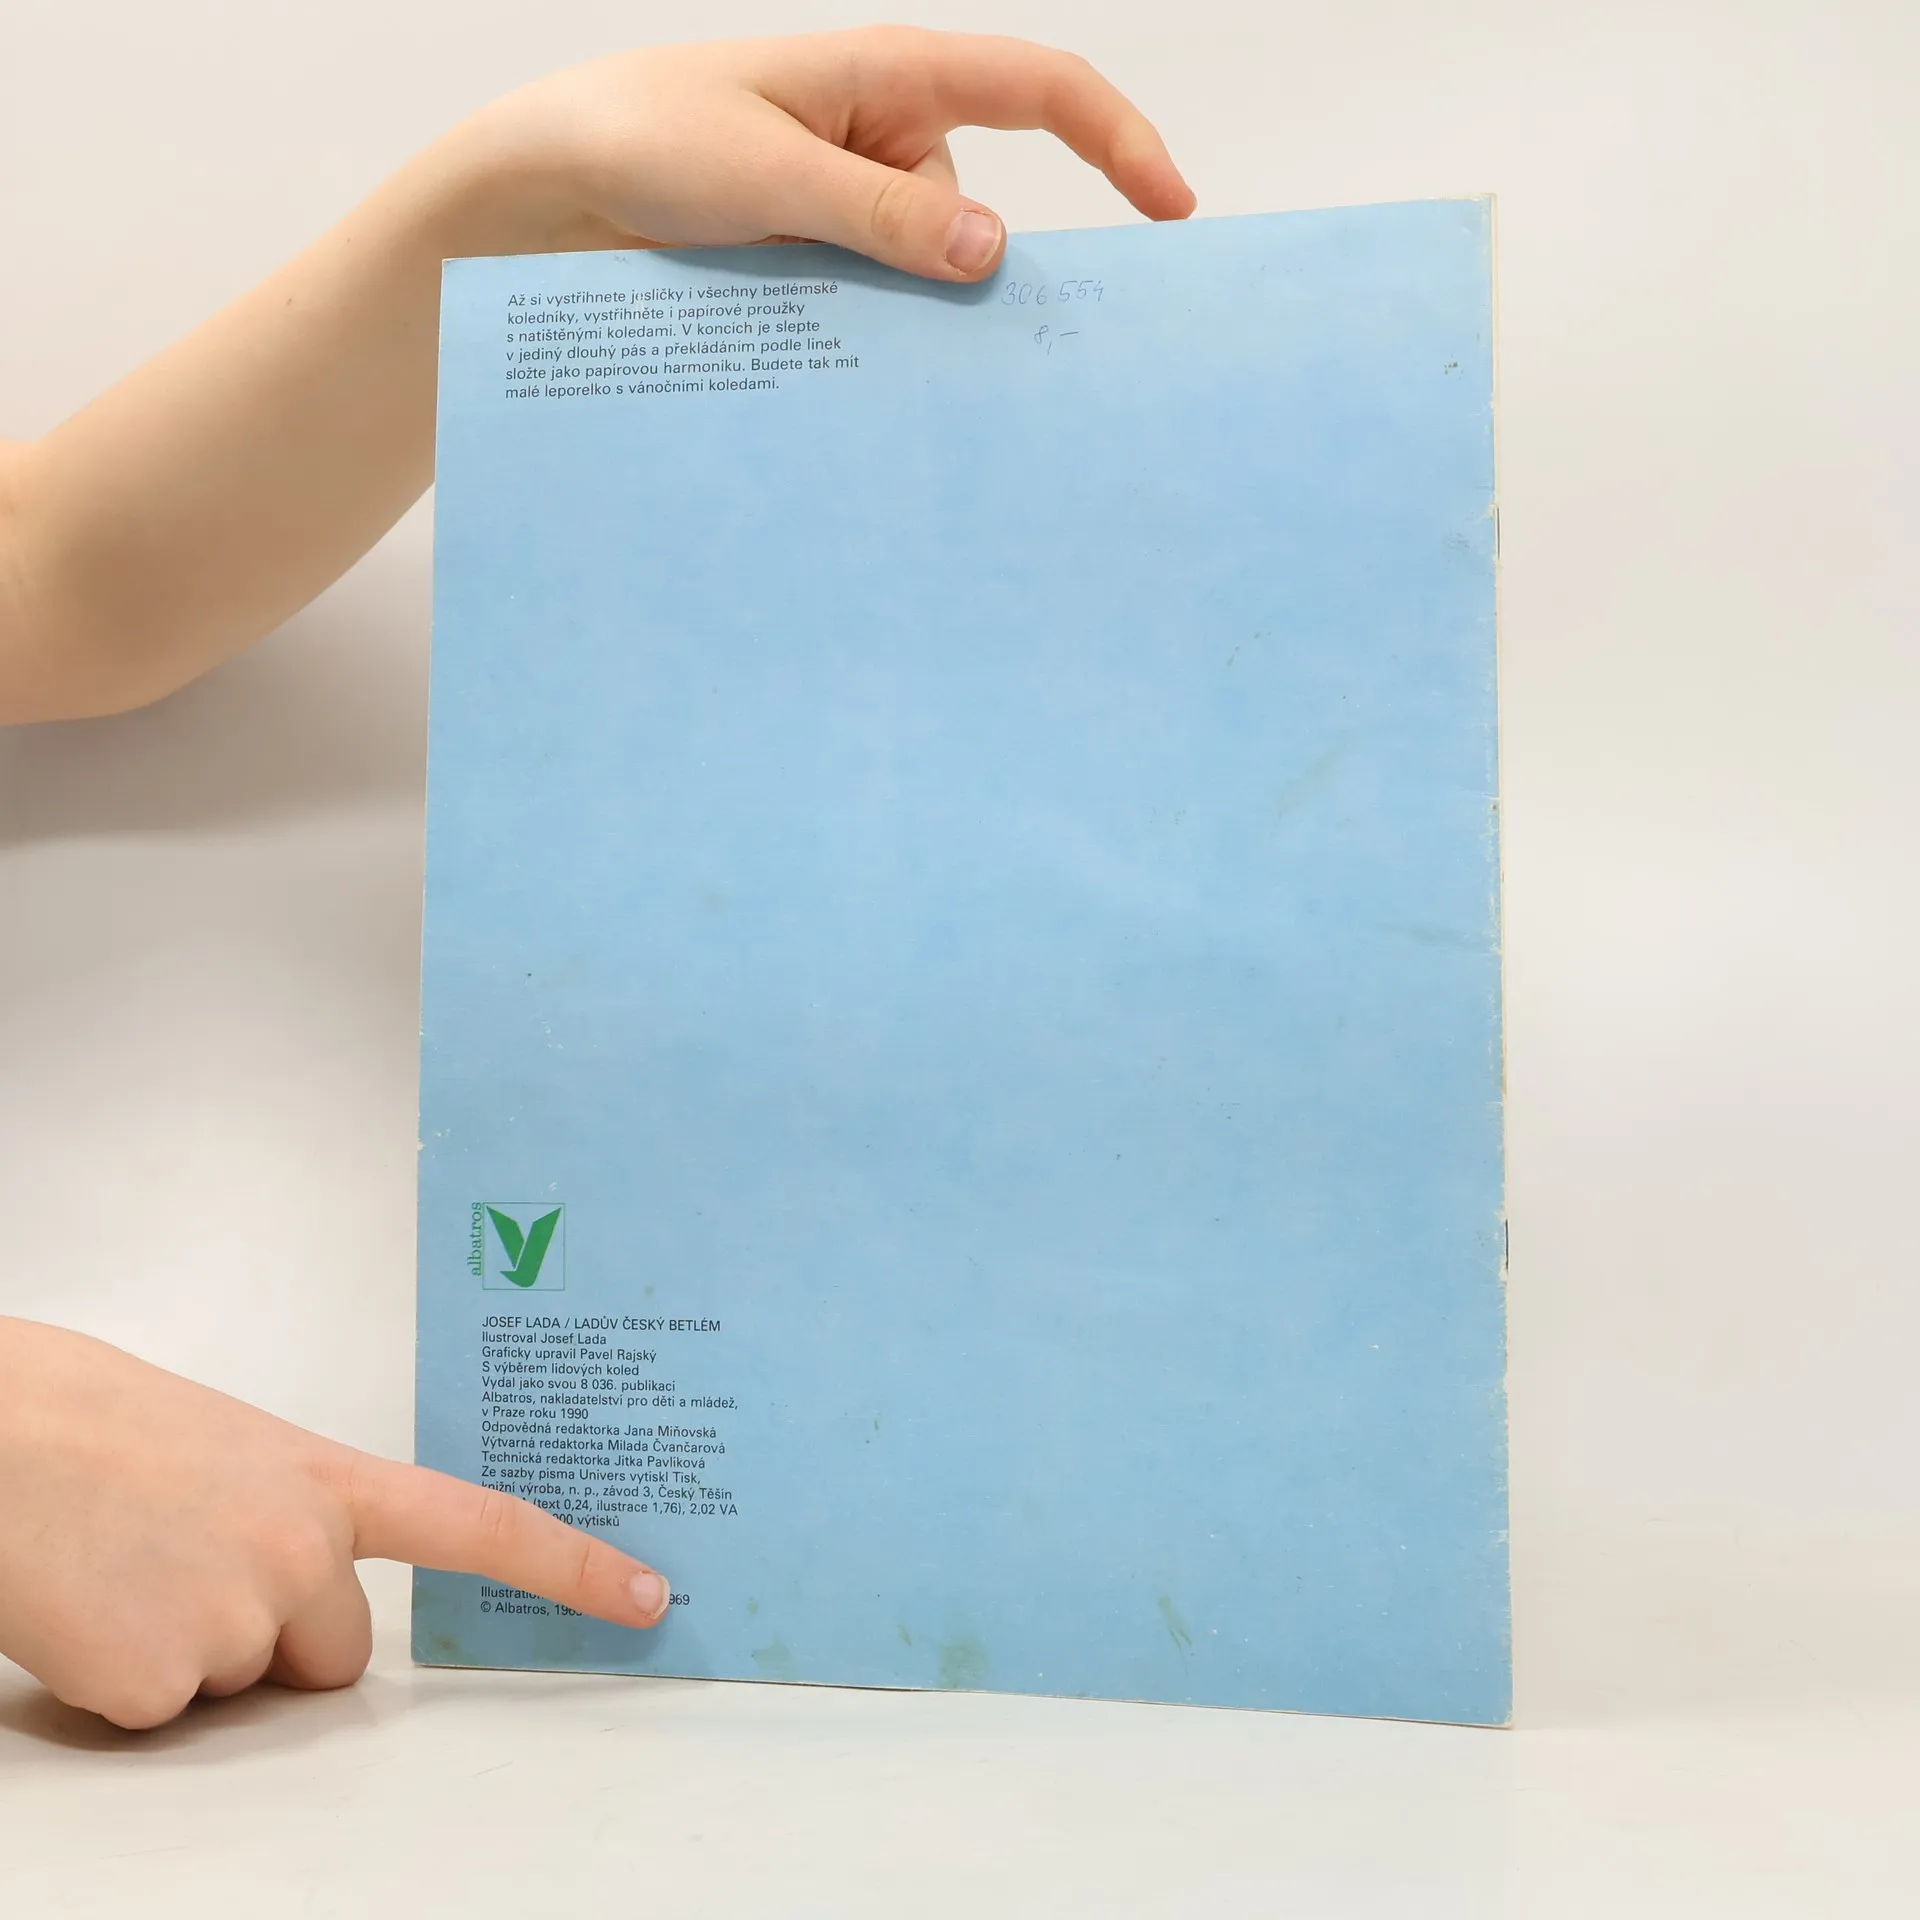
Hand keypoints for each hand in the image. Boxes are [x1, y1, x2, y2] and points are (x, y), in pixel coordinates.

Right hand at [0, 1316, 669, 1728]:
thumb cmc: (86, 1422)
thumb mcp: (226, 1448)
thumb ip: (292, 1509)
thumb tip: (300, 1576)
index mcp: (325, 1478)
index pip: (479, 1527)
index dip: (570, 1567)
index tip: (648, 1597)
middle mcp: (305, 1549)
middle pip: (331, 1653)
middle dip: (273, 1637)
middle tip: (178, 1560)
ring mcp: (239, 1617)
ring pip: (240, 1687)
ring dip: (185, 1652)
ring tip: (116, 1566)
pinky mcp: (159, 1683)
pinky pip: (163, 1715)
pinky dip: (119, 1684)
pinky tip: (80, 1609)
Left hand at [460, 27, 1196, 279]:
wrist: (546, 184)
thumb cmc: (642, 137)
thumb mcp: (767, 179)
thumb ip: (880, 218)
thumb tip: (994, 254)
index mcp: (887, 74)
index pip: (1040, 89)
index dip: (1120, 142)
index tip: (1171, 210)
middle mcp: (882, 134)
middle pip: (978, 211)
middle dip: (976, 280)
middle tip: (972, 357)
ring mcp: (849, 199)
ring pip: (924, 273)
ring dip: (898, 315)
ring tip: (820, 331)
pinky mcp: (818, 253)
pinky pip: (877, 299)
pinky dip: (865, 331)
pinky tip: (822, 350)